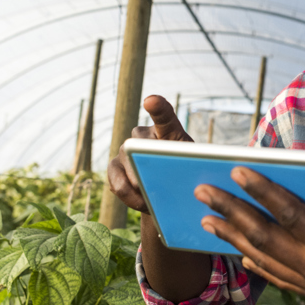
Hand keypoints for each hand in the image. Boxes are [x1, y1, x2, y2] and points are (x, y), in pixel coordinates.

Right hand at [106, 95, 192, 213]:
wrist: (167, 192)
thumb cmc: (184, 175)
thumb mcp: (191, 169)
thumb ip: (182, 166)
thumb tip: (166, 177)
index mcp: (168, 130)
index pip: (164, 114)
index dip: (157, 107)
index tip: (150, 101)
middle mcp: (142, 135)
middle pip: (140, 144)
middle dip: (144, 165)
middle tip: (155, 184)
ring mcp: (125, 149)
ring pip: (125, 164)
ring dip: (137, 186)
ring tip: (150, 202)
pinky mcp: (113, 167)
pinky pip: (116, 182)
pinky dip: (128, 196)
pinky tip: (139, 203)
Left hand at [195, 167, 304, 304]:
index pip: (291, 216)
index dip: (263, 192)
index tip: (238, 170)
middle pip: (264, 237)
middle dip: (231, 211)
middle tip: (202, 190)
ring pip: (263, 258)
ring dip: (232, 236)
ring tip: (204, 218)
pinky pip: (276, 277)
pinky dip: (254, 263)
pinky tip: (238, 252)